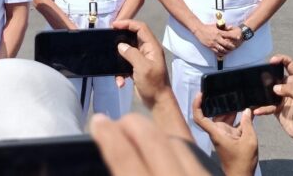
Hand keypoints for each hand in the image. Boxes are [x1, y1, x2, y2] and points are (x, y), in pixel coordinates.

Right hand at [90, 113, 212, 175]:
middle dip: (130, 123)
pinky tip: (168, 158)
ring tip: (142, 142)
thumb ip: (124, 171)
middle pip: (150, 137)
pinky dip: (176, 151)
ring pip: (176, 142)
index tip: (99, 122)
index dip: (107, 134)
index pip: (123, 154)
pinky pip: (194, 157)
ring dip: (155, 136)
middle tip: (118, 126)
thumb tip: (111, 151)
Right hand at [112, 19, 169, 107]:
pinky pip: (125, 65)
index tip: (114, 25)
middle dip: (120, 39)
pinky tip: (120, 82)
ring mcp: (142, 60)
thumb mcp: (142, 67)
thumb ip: (131, 54)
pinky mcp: (137, 68)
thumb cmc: (154, 84)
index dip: (128, 23)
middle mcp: (148, 51)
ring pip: (126, 52)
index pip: (141, 28)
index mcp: (152, 47)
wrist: (158, 103)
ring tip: (114, 67)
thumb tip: (121, 45)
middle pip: (132, 37)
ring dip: (119, 60)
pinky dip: (120, 72)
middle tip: (108, 39)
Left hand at [192, 94, 257, 175]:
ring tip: (240, 97)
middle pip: (214, 113)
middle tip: (229, 91)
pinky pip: (232, 123)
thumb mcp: (249, 140)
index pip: (200, 117)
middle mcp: (217, 131)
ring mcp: (223, 133)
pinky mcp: (230, 136)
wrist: (242, 174)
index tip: (201, 94)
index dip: (197, 105)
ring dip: (232, 109)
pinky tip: (247, 110)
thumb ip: (248, 123)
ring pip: (224, 117)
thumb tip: (247, 110)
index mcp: (216, 132)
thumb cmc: (243, 160)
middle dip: (221, 103)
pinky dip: (239, 118)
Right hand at [193, 23, 239, 55]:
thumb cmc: (208, 27)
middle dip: (231, 46)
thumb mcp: (216, 25)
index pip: (228, 35)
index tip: (239, 38)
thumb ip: (224, 27)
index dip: (234, 36)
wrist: (199, 30)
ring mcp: (213, 43)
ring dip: (226, 51)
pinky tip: (223, 53)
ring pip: (222, 49)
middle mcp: (217, 38)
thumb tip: (231, 27)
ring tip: (229, 51)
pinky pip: (216, 51)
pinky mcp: (210, 46)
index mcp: (219, 32)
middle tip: (234, 47)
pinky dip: (220, 53)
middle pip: (226, 44)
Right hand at [253, 55, 292, 141]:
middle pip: (275, 74)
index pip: (289, 64)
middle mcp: (288, 86)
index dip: (281, 59)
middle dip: (266, 74)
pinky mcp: (275, 106)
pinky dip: (261, 107)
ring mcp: (281, 96)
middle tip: (258, 76)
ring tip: (254, 92)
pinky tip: (257, 110)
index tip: (271, 61)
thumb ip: (292, 92)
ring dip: (261, 90)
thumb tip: (275, 87)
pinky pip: (265, 104)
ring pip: (268, 88)